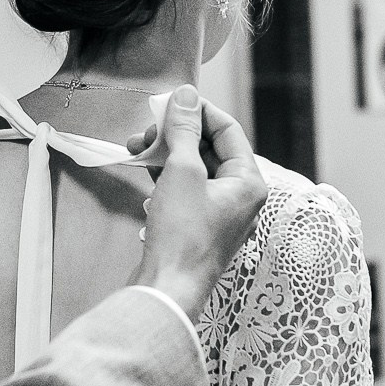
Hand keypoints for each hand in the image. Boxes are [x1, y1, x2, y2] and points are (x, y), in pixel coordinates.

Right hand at [130, 86, 268, 315]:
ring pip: (194, 168)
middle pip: (209, 148)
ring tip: (135, 146)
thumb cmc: (182, 234)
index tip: (169, 101)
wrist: (167, 289)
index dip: (198, 111)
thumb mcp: (182, 172)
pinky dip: (165, 175)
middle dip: (176, 133)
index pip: (227, 130)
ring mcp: (219, 213)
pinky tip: (142, 169)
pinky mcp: (197, 226)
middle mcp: (240, 197)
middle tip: (147, 129)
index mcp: (249, 182)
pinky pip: (185, 189)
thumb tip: (186, 96)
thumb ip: (184, 130)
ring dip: (165, 153)